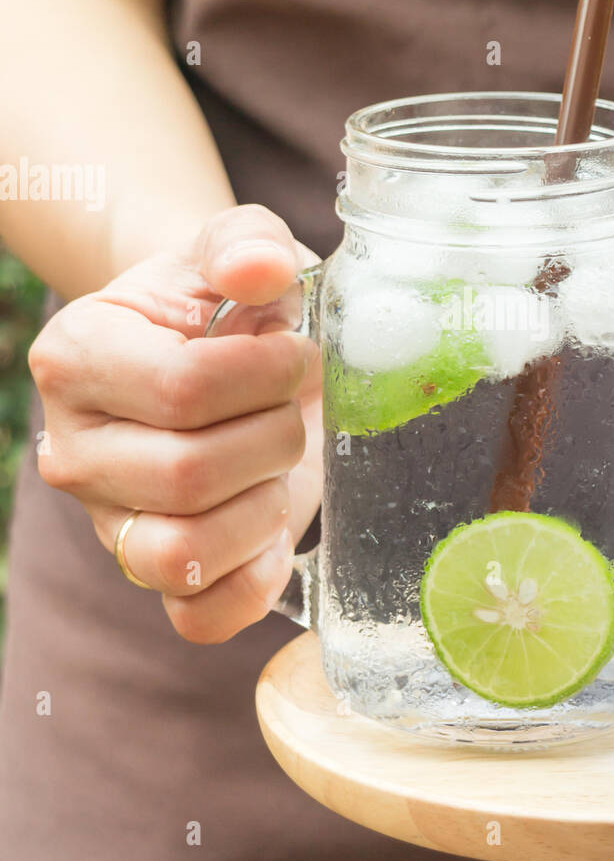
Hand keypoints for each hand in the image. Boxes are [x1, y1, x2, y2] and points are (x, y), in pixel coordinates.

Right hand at [29, 204, 321, 642]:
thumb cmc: (229, 303)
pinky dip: (254, 580)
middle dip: (271, 436)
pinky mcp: (154, 576)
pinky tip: (272, 524)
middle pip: (188, 474)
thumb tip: (261, 269)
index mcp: (76, 356)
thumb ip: (247, 243)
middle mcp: (75, 450)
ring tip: (273, 462)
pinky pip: (200, 617)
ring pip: (187, 554)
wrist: (231, 353)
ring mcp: (109, 523)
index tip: (290, 351)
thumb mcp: (237, 249)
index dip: (265, 374)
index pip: (181, 389)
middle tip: (286, 408)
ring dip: (263, 504)